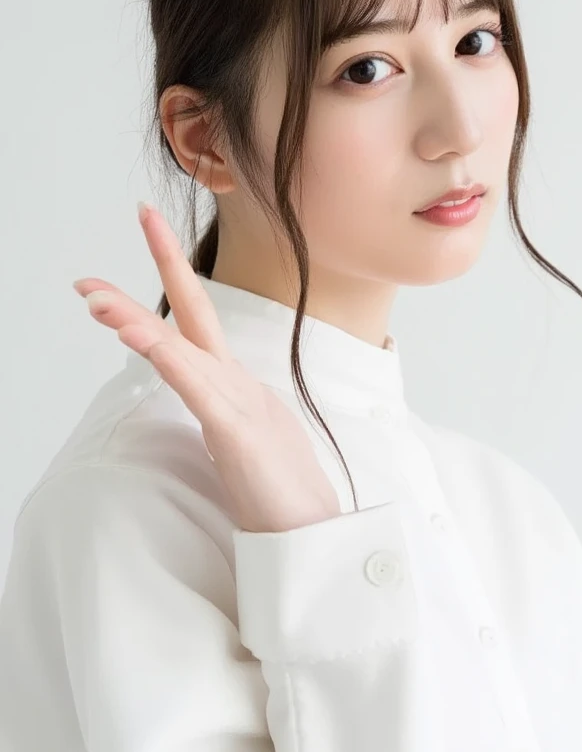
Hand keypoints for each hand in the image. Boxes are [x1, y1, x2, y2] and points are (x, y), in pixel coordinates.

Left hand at [72, 202, 341, 533]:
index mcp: (235, 388)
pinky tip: (135, 334)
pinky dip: (164, 354)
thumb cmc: (282, 498)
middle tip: (143, 212)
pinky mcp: (237, 433)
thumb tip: (209, 404)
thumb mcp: (245, 447)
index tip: (143, 256)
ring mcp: (240, 405)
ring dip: (135, 317)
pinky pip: (194, 387)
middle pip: (196, 314)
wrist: (316, 538)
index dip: (172, 285)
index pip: (196, 329)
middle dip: (167, 261)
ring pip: (182, 348)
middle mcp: (237, 385)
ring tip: (94, 295)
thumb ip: (227, 416)